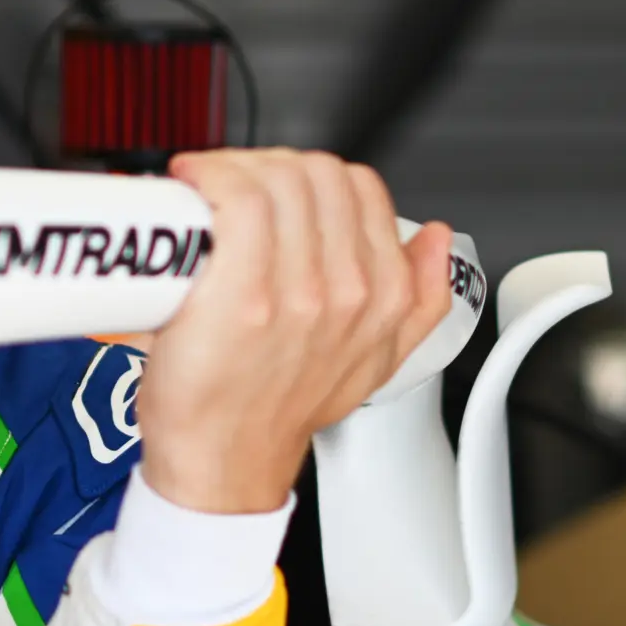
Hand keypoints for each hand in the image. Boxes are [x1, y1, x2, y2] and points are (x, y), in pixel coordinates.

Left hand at [136, 149, 452, 513]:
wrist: (225, 459)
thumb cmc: (278, 410)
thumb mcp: (376, 362)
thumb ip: (421, 299)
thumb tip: (434, 239)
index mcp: (383, 297)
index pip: (359, 186)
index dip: (309, 175)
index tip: (273, 187)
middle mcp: (346, 290)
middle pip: (313, 173)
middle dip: (267, 166)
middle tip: (232, 185)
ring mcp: (295, 291)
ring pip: (275, 178)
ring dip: (232, 168)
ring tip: (206, 188)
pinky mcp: (241, 295)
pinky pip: (237, 201)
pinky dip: (209, 179)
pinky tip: (191, 188)